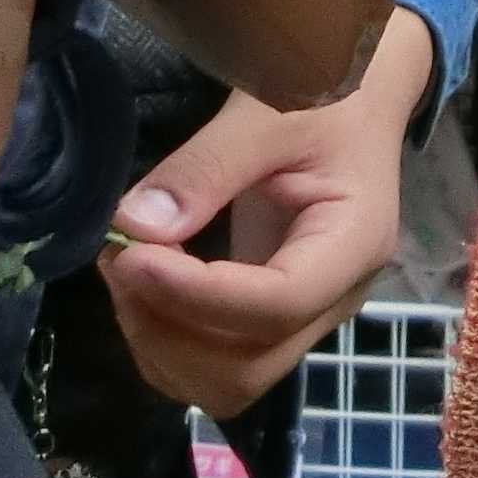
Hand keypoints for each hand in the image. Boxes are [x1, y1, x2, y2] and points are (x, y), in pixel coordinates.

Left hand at [100, 10, 431, 419]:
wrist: (357, 101)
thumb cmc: (324, 95)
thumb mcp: (268, 114)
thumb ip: (205, 168)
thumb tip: (134, 228)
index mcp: (355, 243)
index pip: (277, 304)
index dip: (196, 294)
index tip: (131, 255)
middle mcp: (338, 299)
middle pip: (248, 367)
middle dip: (169, 328)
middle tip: (121, 259)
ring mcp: (308, 318)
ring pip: (227, 382)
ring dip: (160, 342)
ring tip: (126, 269)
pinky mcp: (273, 319)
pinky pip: (215, 366)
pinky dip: (165, 343)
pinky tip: (145, 285)